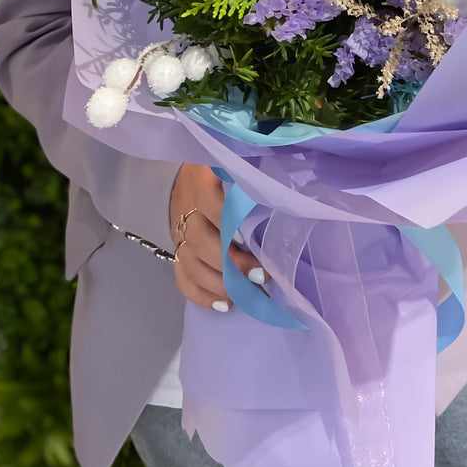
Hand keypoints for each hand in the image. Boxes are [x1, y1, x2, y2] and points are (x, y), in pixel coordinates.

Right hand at [169, 163, 269, 310]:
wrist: (191, 172)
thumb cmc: (226, 168)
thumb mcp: (238, 163)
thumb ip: (256, 177)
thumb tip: (289, 199)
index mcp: (202, 178)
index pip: (209, 203)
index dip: (228, 224)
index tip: (249, 241)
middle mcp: (186, 206)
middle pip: (200, 240)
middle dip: (230, 264)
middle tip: (261, 277)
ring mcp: (179, 229)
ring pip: (190, 262)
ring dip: (218, 283)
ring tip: (245, 294)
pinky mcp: (177, 247)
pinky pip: (182, 276)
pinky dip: (200, 294)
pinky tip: (224, 304)